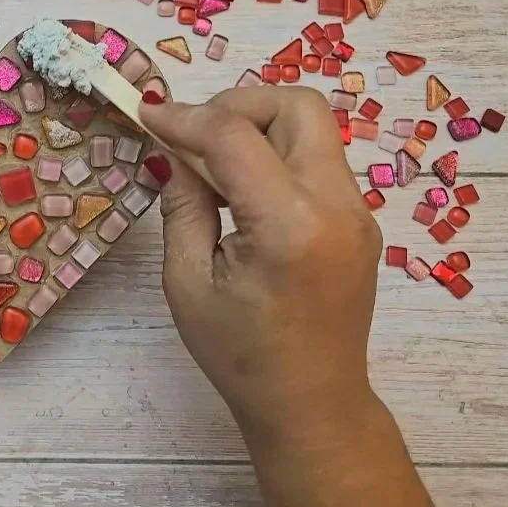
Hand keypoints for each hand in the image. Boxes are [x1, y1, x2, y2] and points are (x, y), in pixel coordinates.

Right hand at [139, 86, 382, 429]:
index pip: (235, 136)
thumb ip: (182, 206)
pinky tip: (242, 192)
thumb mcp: (187, 282)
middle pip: (296, 105)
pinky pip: (317, 160)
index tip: (148, 114)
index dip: (184, 117)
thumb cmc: (240, 355)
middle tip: (193, 135)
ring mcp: (358, 211)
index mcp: (289, 226)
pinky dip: (276, 155)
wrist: (311, 403)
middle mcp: (337, 206)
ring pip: (311, 128)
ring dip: (258, 128)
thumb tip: (175, 151)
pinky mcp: (359, 220)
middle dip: (237, 104)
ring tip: (214, 167)